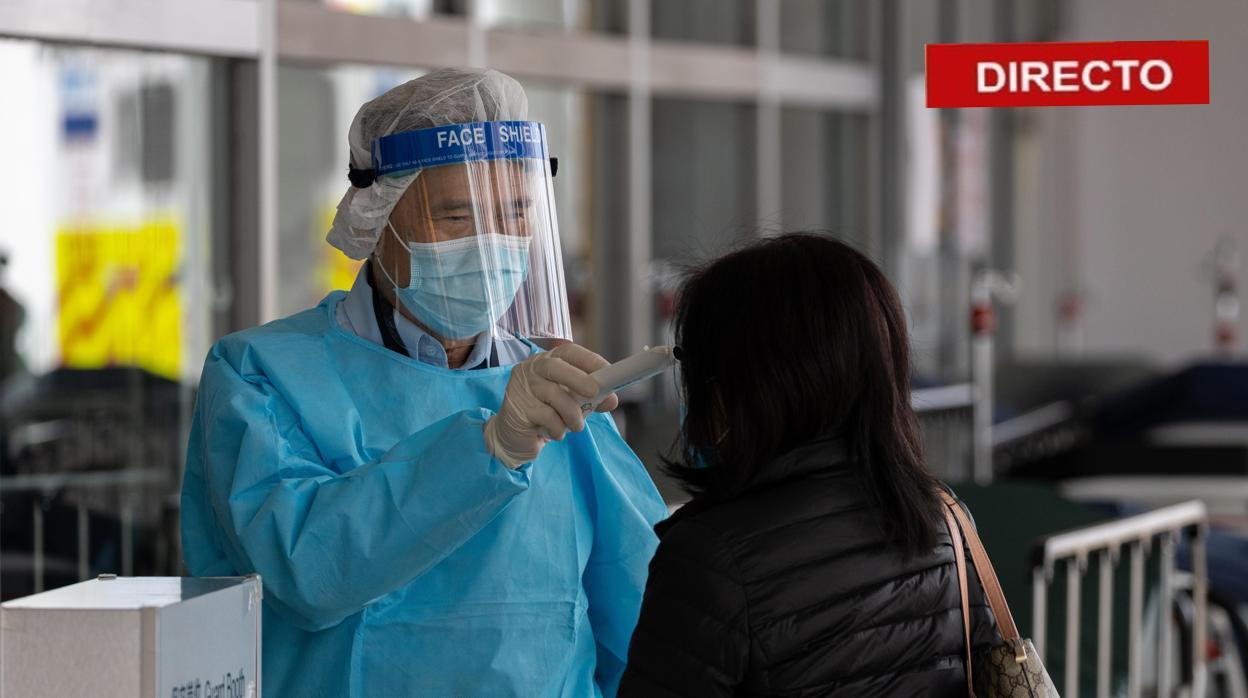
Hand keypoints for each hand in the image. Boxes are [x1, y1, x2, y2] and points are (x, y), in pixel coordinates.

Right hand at [483, 344, 618, 467]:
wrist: (514, 436)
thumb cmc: (546, 412)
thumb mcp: (571, 401)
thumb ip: (590, 398)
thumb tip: (612, 400)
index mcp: (548, 361)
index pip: (568, 352)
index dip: (590, 360)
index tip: (609, 373)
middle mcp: (532, 369)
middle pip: (555, 367)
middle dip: (579, 379)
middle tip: (595, 393)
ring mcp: (522, 387)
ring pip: (553, 394)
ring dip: (572, 414)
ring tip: (577, 426)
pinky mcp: (517, 409)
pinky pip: (546, 417)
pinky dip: (558, 428)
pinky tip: (556, 432)